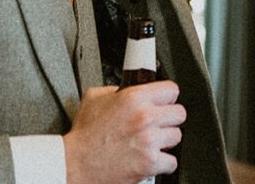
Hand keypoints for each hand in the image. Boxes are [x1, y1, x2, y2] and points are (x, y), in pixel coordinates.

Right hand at [64, 82, 185, 183]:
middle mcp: (145, 117)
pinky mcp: (150, 163)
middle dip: (169, 119)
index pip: (171, 90)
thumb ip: (114, 89)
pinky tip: (151, 159)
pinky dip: (163, 163)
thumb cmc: (84, 136)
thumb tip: (126, 89)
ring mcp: (150, 141)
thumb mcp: (94, 99)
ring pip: (177, 136)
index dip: (167, 97)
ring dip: (166, 141)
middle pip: (179, 113)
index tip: (164, 102)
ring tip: (151, 142)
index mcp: (134, 98)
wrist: (75, 164)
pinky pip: (172, 161)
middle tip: (158, 124)